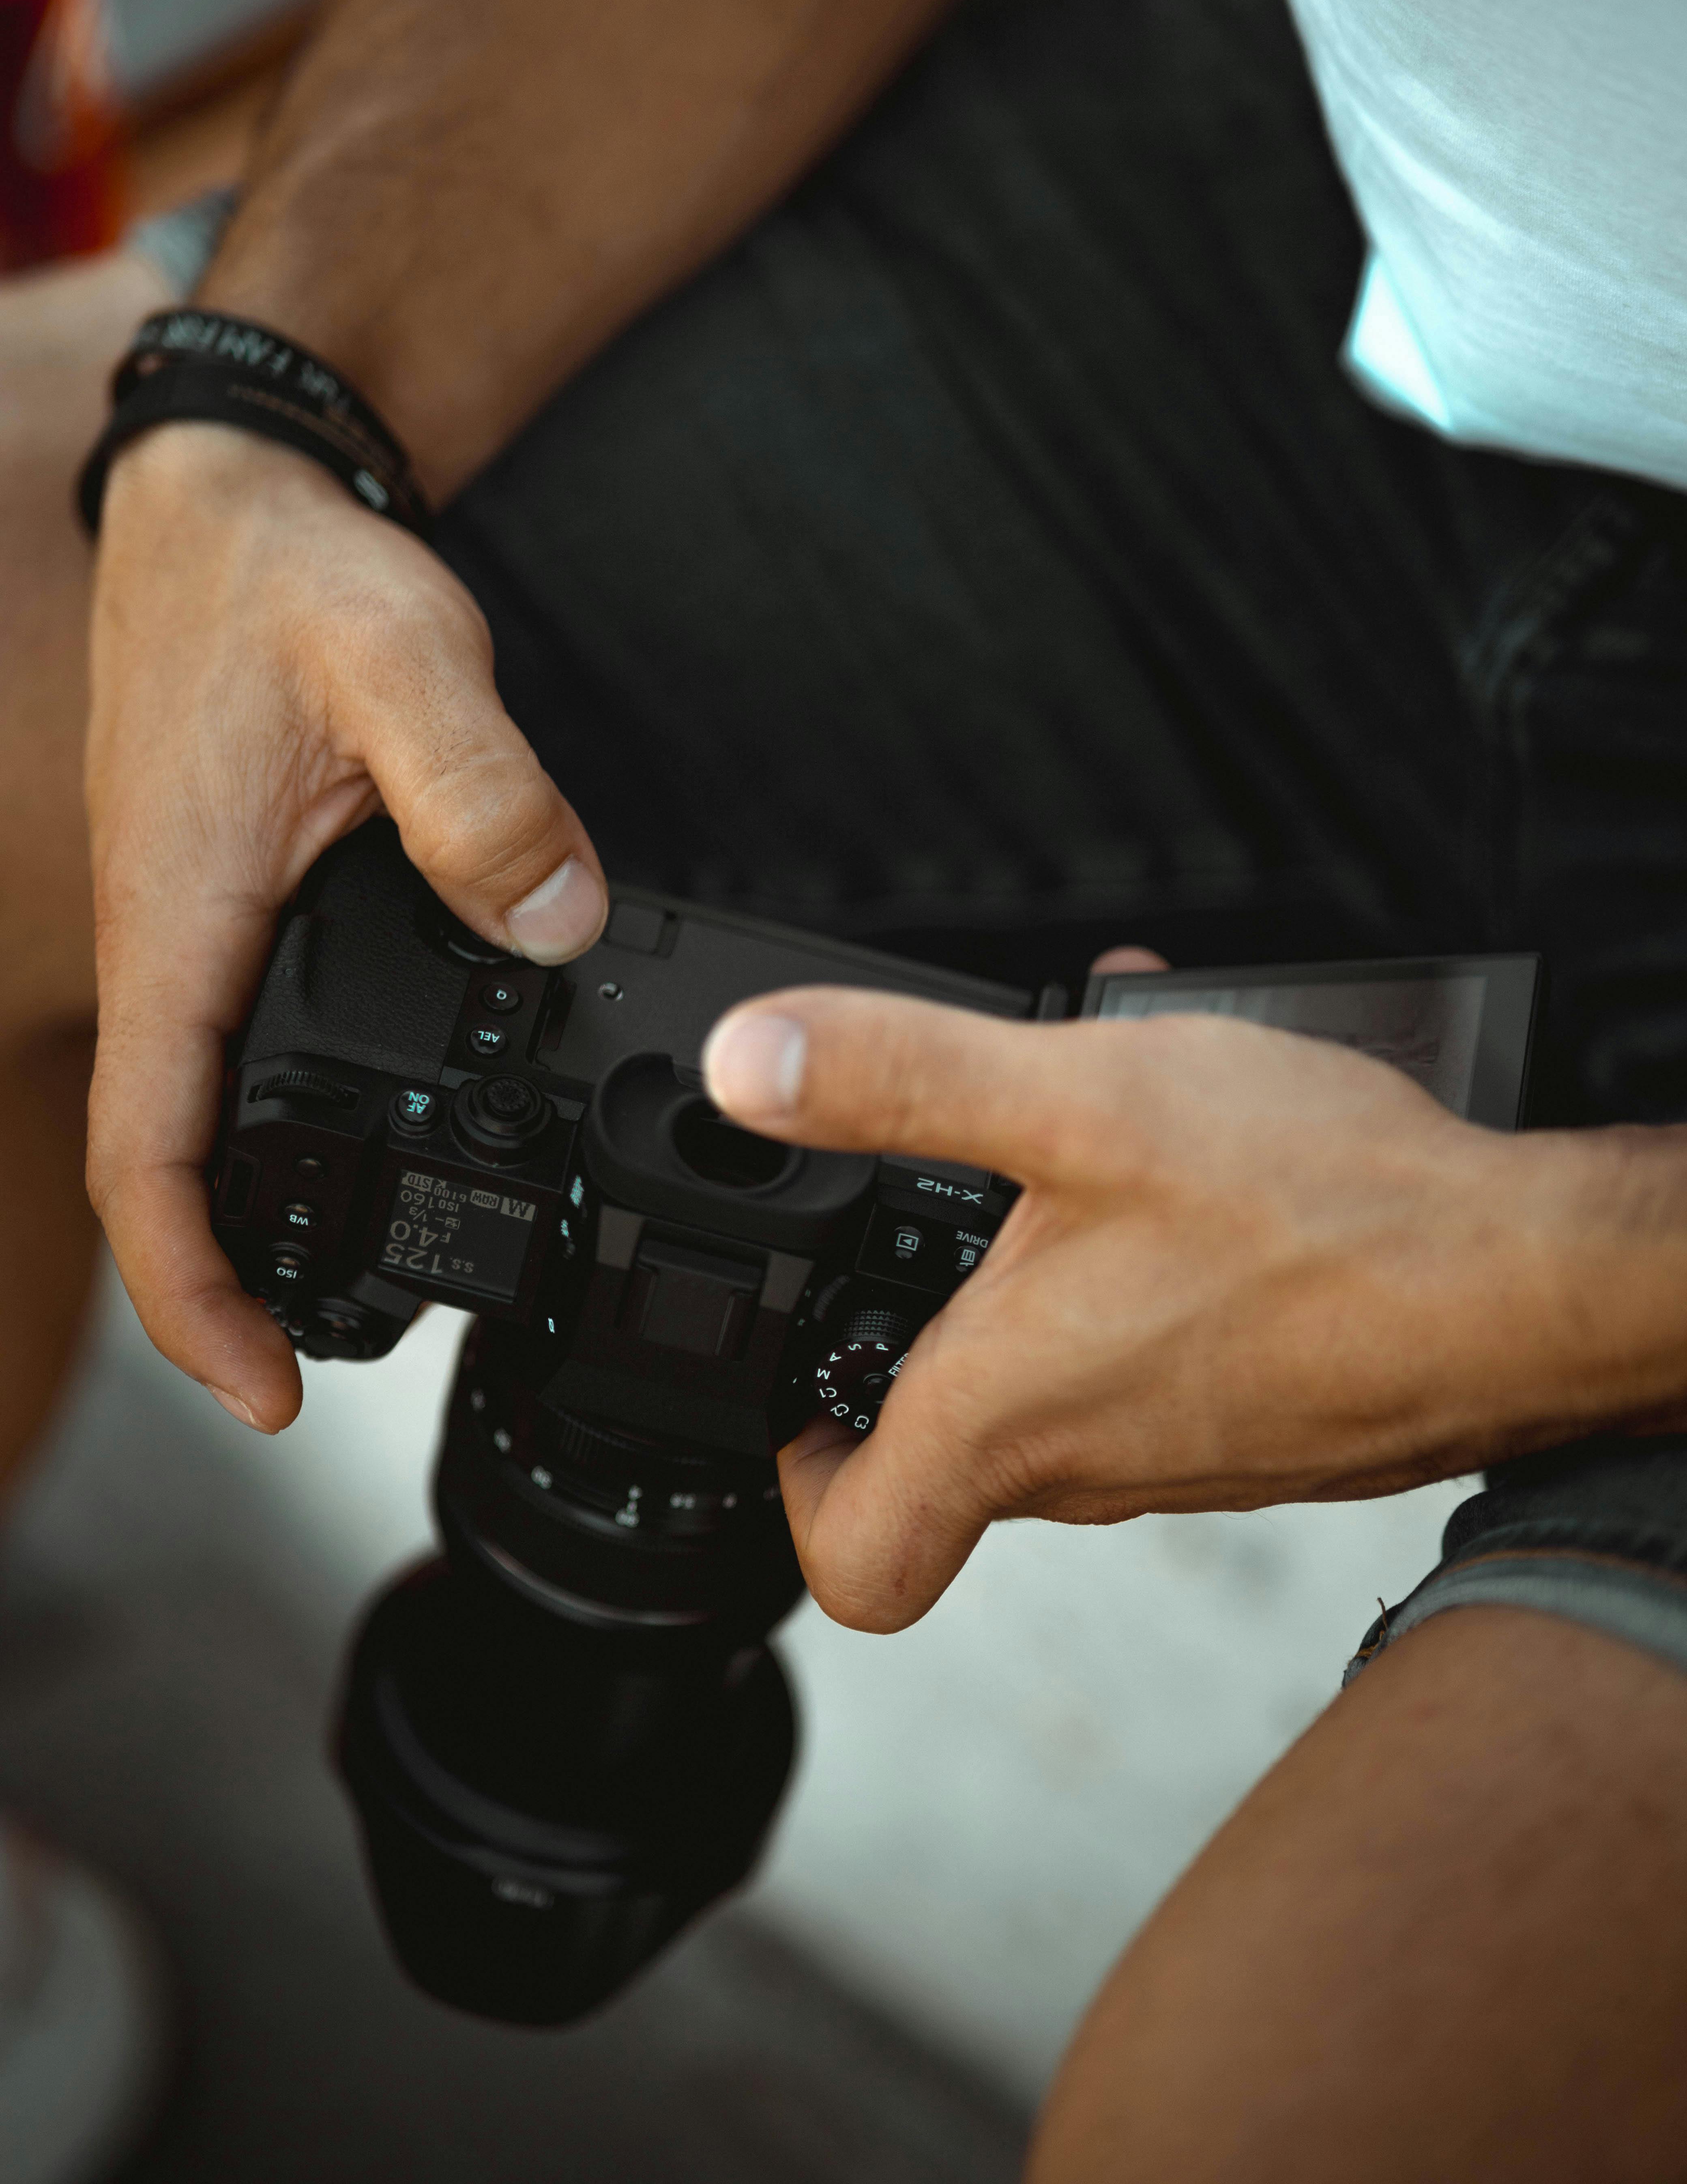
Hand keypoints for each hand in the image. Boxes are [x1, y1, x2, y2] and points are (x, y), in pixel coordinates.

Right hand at [84, 422, 606, 1432]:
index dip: (193, 1291)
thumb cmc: (287, 575)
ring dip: (266, 1197)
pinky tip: (392, 1112)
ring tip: (374, 1262)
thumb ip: (480, 797)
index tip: (263, 1385)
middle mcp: (173, 943)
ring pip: (208, 1102)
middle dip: (237, 1274)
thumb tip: (553, 921)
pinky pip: (248, 1034)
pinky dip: (298, 1101)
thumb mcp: (401, 665)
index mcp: (181, 919)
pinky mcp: (237, 901)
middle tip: (332, 1357)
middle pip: (175, 1158)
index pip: (152, 1155)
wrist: (235, 497)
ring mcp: (199, 928)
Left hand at [702, 983, 1620, 1631]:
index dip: (790, 1486)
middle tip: (925, 1221)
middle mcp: (1088, 1467)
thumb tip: (750, 1062)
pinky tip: (1182, 1166)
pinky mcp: (1256, 1423)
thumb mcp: (1076, 1096)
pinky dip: (1138, 1274)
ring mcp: (1180, 1457)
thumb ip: (897, 1074)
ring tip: (1067, 1156)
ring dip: (1040, 1278)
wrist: (1534, 1287)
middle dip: (925, 1330)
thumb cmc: (1324, 1216)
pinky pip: (1154, 1360)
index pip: (853, 1559)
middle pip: (950, 1450)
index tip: (796, 1387)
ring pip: (1060, 1387)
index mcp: (1007, 1419)